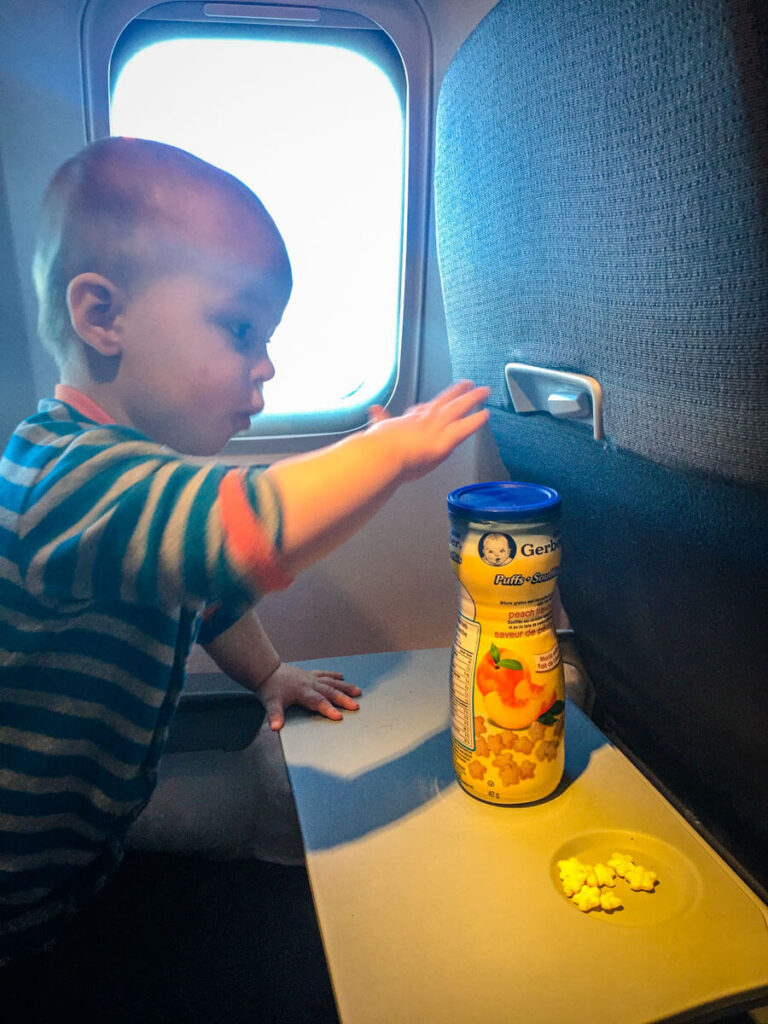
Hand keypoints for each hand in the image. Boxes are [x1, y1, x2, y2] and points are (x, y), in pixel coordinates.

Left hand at [257, 663, 361, 730]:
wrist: (266, 670)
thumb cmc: (270, 688)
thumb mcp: (270, 703)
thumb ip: (275, 715)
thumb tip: (275, 727)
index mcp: (302, 691)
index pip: (318, 702)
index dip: (328, 709)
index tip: (338, 716)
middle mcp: (310, 683)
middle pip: (329, 692)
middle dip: (343, 699)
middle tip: (355, 706)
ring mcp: (311, 678)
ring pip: (331, 682)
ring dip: (345, 687)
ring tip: (358, 692)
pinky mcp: (310, 674)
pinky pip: (325, 674)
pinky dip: (334, 676)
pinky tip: (342, 677)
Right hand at [368, 379, 489, 482]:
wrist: (380, 456)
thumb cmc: (376, 449)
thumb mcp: (376, 429)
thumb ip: (378, 419)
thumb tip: (373, 408)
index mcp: (407, 421)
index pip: (421, 411)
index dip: (429, 407)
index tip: (433, 404)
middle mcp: (423, 421)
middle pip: (443, 402)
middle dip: (455, 393)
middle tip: (467, 384)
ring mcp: (435, 429)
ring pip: (457, 409)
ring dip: (471, 398)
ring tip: (484, 391)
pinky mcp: (443, 441)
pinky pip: (464, 428)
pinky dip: (475, 421)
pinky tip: (486, 414)